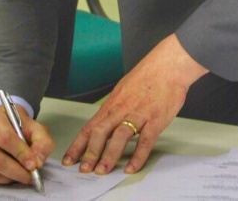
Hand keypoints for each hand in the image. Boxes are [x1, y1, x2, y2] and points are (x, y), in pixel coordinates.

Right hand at [0, 104, 53, 185]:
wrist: (3, 125)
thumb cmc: (19, 128)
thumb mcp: (36, 129)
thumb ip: (42, 142)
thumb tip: (37, 161)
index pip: (5, 139)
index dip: (20, 154)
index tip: (33, 165)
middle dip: (16, 172)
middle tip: (29, 177)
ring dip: (7, 178)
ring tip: (18, 174)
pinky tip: (4, 174)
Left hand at [63, 35, 207, 174]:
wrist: (169, 65)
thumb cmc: (149, 75)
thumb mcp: (124, 89)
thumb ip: (115, 107)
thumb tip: (106, 121)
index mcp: (113, 104)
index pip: (89, 127)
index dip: (78, 145)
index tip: (69, 158)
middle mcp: (122, 109)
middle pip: (99, 132)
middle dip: (89, 153)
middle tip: (84, 169)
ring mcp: (139, 114)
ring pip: (119, 137)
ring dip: (109, 156)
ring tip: (103, 171)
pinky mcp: (156, 119)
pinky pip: (145, 141)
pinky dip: (138, 156)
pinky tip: (132, 168)